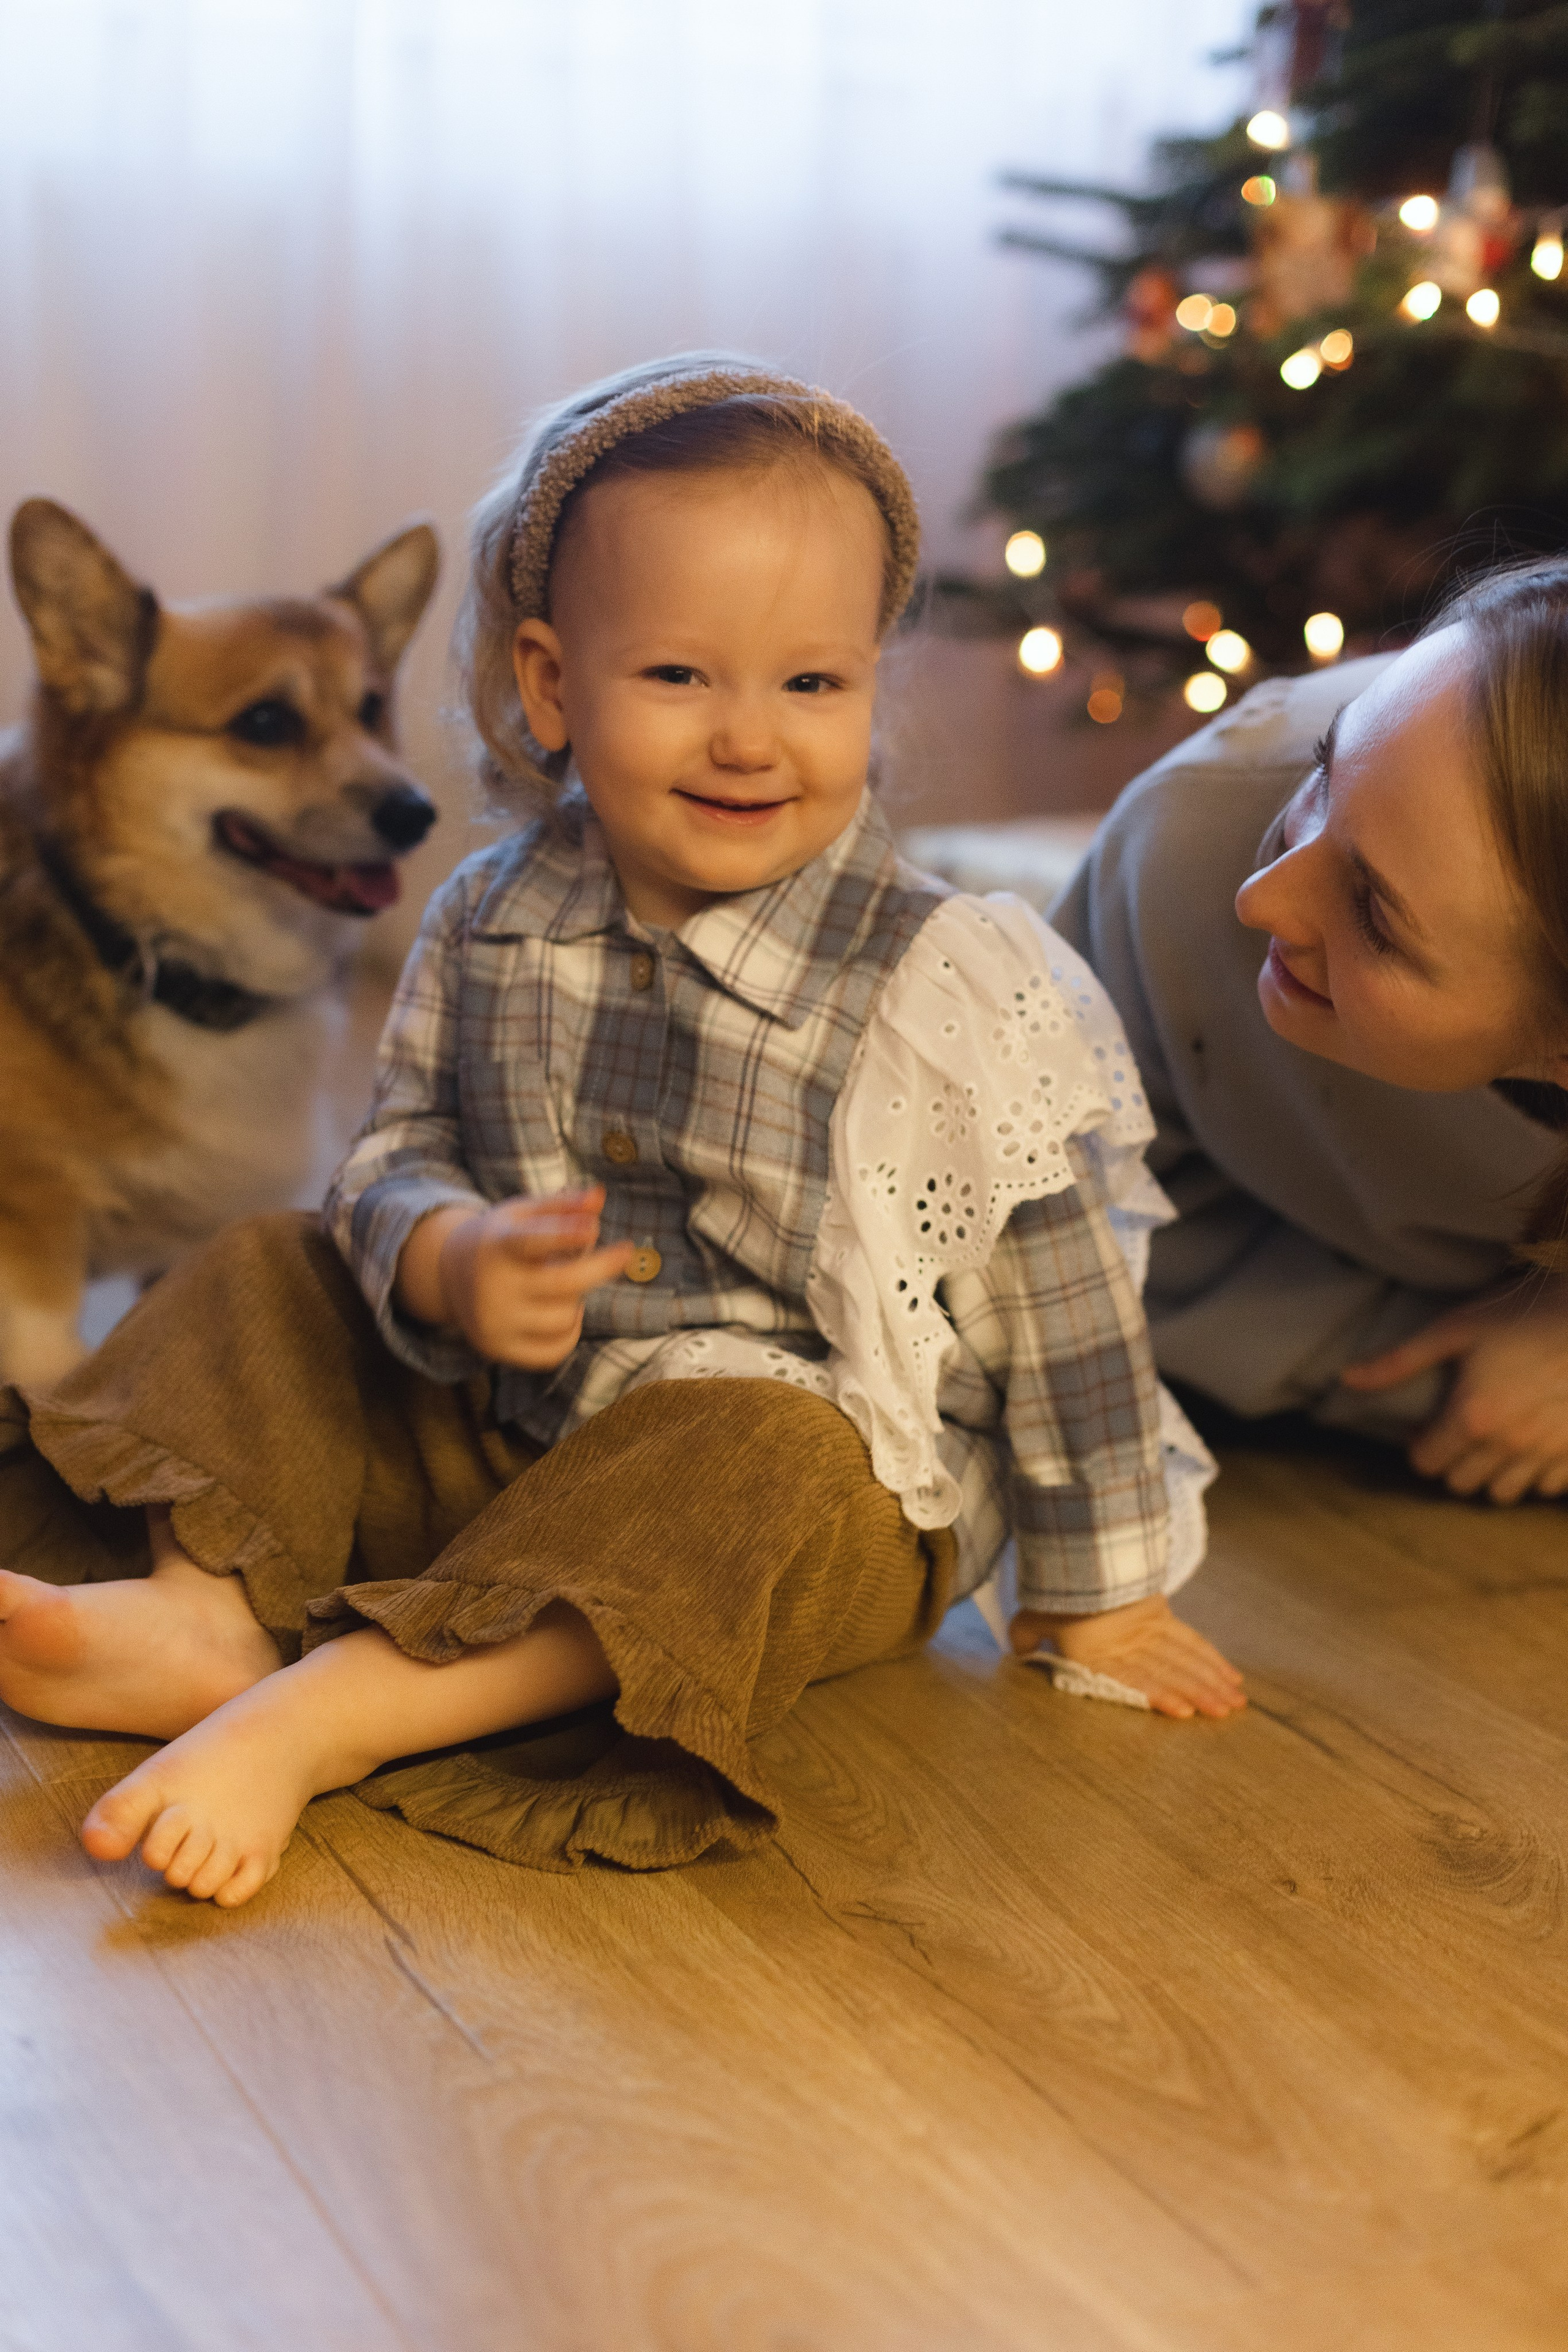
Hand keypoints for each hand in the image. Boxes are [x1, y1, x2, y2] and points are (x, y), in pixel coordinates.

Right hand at [394, 1187, 634, 1368]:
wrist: (448, 1276)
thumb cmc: (501, 1239)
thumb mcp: (522, 1214)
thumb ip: (562, 1205)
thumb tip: (599, 1196)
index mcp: (497, 1247)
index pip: (533, 1242)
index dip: (564, 1235)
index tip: (593, 1228)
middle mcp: (492, 1288)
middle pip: (564, 1283)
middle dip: (602, 1266)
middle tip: (625, 1252)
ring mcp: (495, 1323)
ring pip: (566, 1317)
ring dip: (577, 1299)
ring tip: (561, 1285)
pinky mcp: (500, 1351)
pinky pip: (556, 1351)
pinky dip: (568, 1332)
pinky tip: (558, 1312)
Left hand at [1010, 1593, 1245, 1719]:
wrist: (1079, 1546)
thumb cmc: (1055, 1587)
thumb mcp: (1032, 1612)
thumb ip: (1026, 1636)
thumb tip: (1020, 1652)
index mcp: (1099, 1652)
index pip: (1133, 1680)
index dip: (1160, 1695)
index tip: (1186, 1712)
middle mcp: (1129, 1643)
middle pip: (1170, 1670)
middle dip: (1201, 1692)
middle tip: (1228, 1713)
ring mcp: (1148, 1628)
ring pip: (1187, 1657)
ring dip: (1213, 1679)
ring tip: (1236, 1701)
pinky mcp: (1160, 1613)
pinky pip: (1190, 1639)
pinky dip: (1211, 1658)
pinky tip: (1229, 1673)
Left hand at [1342, 1276, 1567, 1503]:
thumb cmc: (1522, 1315)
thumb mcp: (1455, 1329)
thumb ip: (1399, 1361)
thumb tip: (1347, 1380)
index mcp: (1472, 1418)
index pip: (1427, 1464)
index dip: (1420, 1446)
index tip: (1427, 1426)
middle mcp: (1509, 1446)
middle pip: (1462, 1484)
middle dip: (1453, 1462)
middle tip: (1457, 1431)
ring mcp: (1548, 1454)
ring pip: (1504, 1493)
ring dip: (1492, 1473)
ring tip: (1493, 1440)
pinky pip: (1546, 1487)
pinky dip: (1534, 1474)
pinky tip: (1531, 1442)